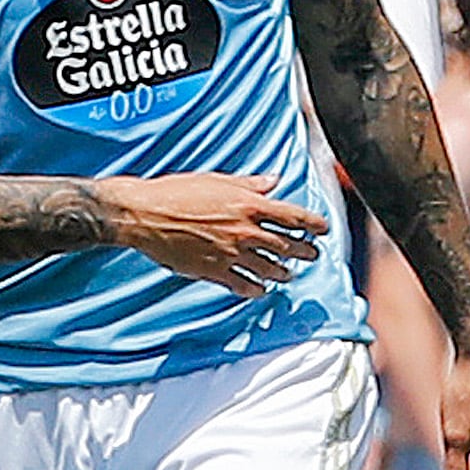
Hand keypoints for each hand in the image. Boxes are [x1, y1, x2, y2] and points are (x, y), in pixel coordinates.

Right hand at [98, 173, 327, 293]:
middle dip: (304, 251)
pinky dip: (256, 288)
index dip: (313, 224)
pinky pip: (244, 285)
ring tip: (289, 274)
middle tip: (312, 254)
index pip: (293, 216)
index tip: (324, 229)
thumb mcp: (217, 180)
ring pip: (270, 269)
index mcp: (248, 204)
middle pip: (287, 245)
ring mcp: (231, 254)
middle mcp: (244, 231)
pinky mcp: (214, 271)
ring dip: (283, 272)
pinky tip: (260, 289)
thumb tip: (274, 181)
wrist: (145, 215)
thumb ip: (250, 183)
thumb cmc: (177, 192)